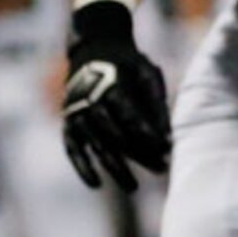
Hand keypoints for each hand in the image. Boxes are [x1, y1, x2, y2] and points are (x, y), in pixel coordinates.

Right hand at [61, 0, 170, 190]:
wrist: (94, 49)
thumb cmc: (128, 64)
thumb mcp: (147, 73)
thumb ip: (157, 102)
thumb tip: (168, 136)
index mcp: (110, 85)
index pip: (130, 116)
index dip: (148, 134)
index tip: (167, 150)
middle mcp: (89, 100)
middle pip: (116, 135)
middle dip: (139, 154)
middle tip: (161, 169)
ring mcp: (76, 113)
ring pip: (97, 145)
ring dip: (115, 168)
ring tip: (134, 187)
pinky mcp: (69, 124)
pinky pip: (73, 149)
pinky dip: (82, 167)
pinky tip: (96, 184)